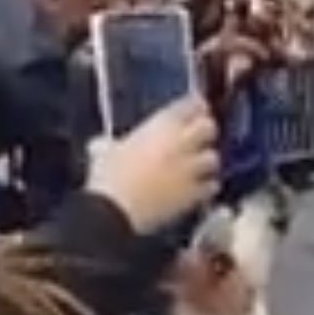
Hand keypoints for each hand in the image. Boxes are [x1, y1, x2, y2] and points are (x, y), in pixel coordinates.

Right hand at [87, 97, 218, 233]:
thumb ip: (107, 146)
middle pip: (208, 127)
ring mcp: (190, 169)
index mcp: (160, 126)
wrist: (117, 210)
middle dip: (206, 131)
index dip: (196, 106)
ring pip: (213, 158)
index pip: (190, 105)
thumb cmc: (107, 177)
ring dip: (207, 161)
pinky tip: (202, 190)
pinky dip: (208, 187)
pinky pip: (211, 186)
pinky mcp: (193, 194)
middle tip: (200, 137)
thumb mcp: (103, 153)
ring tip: (200, 167)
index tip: (197, 108)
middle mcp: (180, 143)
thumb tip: (99, 145)